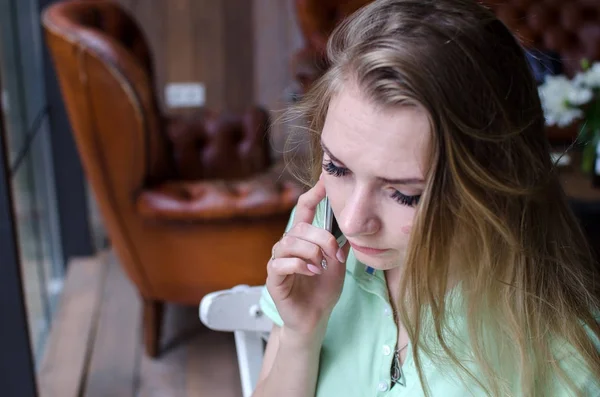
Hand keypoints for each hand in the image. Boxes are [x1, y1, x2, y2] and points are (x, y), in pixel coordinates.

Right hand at [266, 176, 349, 339]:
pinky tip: (312, 272)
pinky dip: (299, 265)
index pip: (304, 208)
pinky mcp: (273, 277)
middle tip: (335, 254)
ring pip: (290, 242)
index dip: (313, 193)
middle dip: (322, 238)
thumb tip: (348, 226)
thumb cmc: (323, 290)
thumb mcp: (338, 264)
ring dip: (311, 252)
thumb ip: (339, 245)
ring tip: (322, 266)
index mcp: (304, 238)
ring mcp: (279, 260)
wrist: (315, 318)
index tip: (325, 181)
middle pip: (300, 227)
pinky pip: (281, 262)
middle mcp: (288, 245)